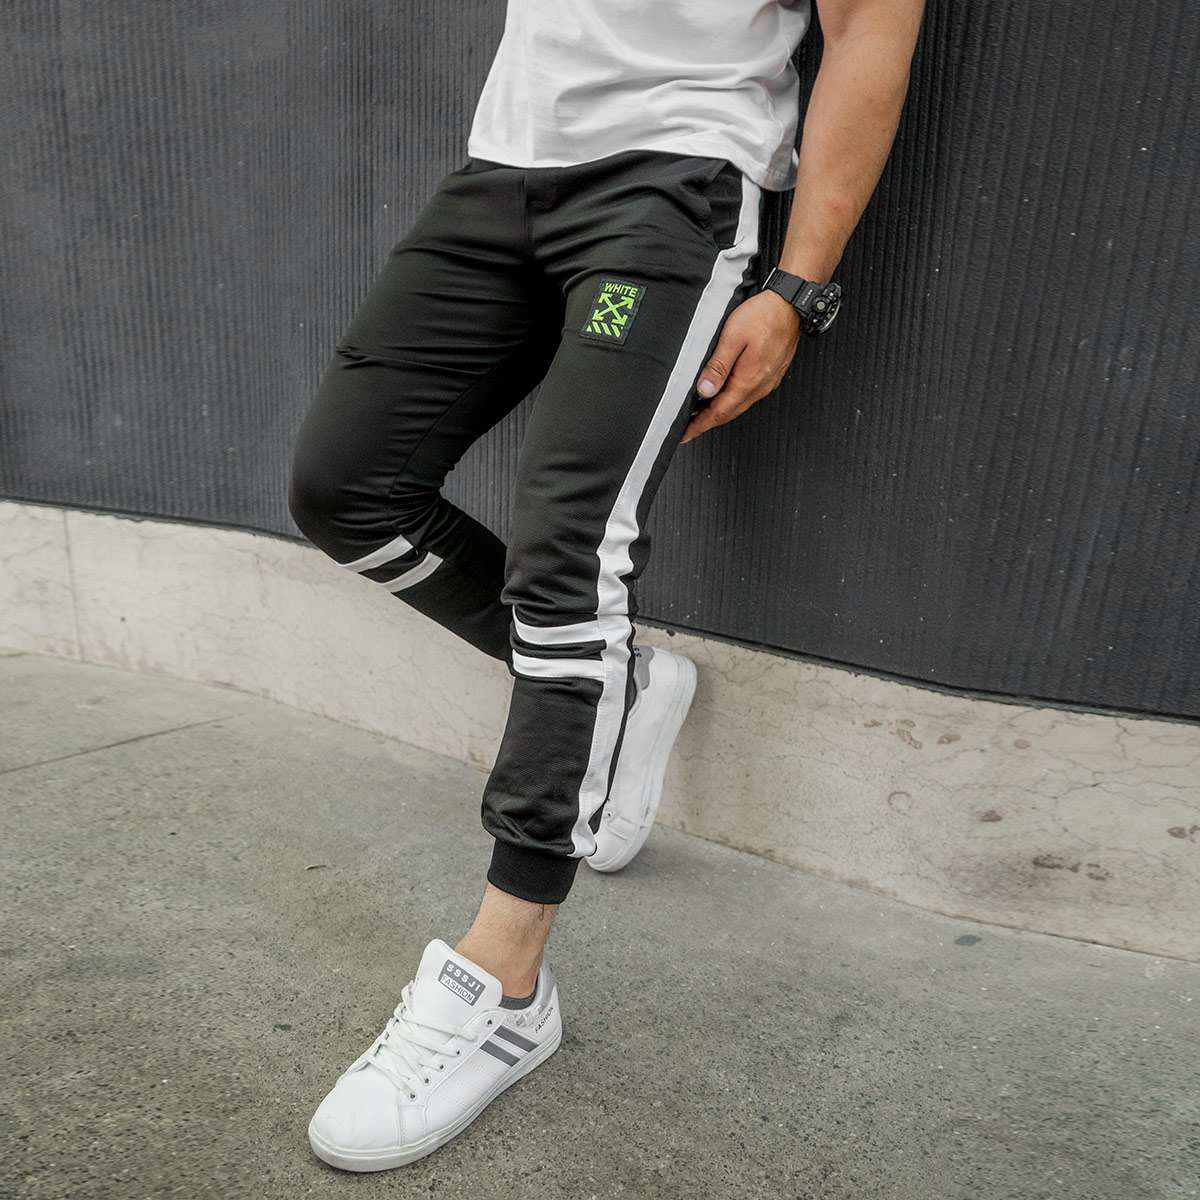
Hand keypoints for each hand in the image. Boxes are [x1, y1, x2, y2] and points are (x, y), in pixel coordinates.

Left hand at [682, 290, 801, 443]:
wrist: (791, 305)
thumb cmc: (763, 316)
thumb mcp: (732, 338)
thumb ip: (717, 367)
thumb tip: (703, 390)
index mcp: (748, 381)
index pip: (718, 413)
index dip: (699, 425)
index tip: (684, 434)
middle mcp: (760, 386)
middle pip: (728, 412)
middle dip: (706, 421)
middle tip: (687, 426)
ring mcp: (767, 381)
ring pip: (738, 404)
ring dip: (718, 410)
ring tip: (699, 411)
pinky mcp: (771, 374)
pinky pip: (748, 394)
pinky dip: (731, 399)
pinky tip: (722, 392)